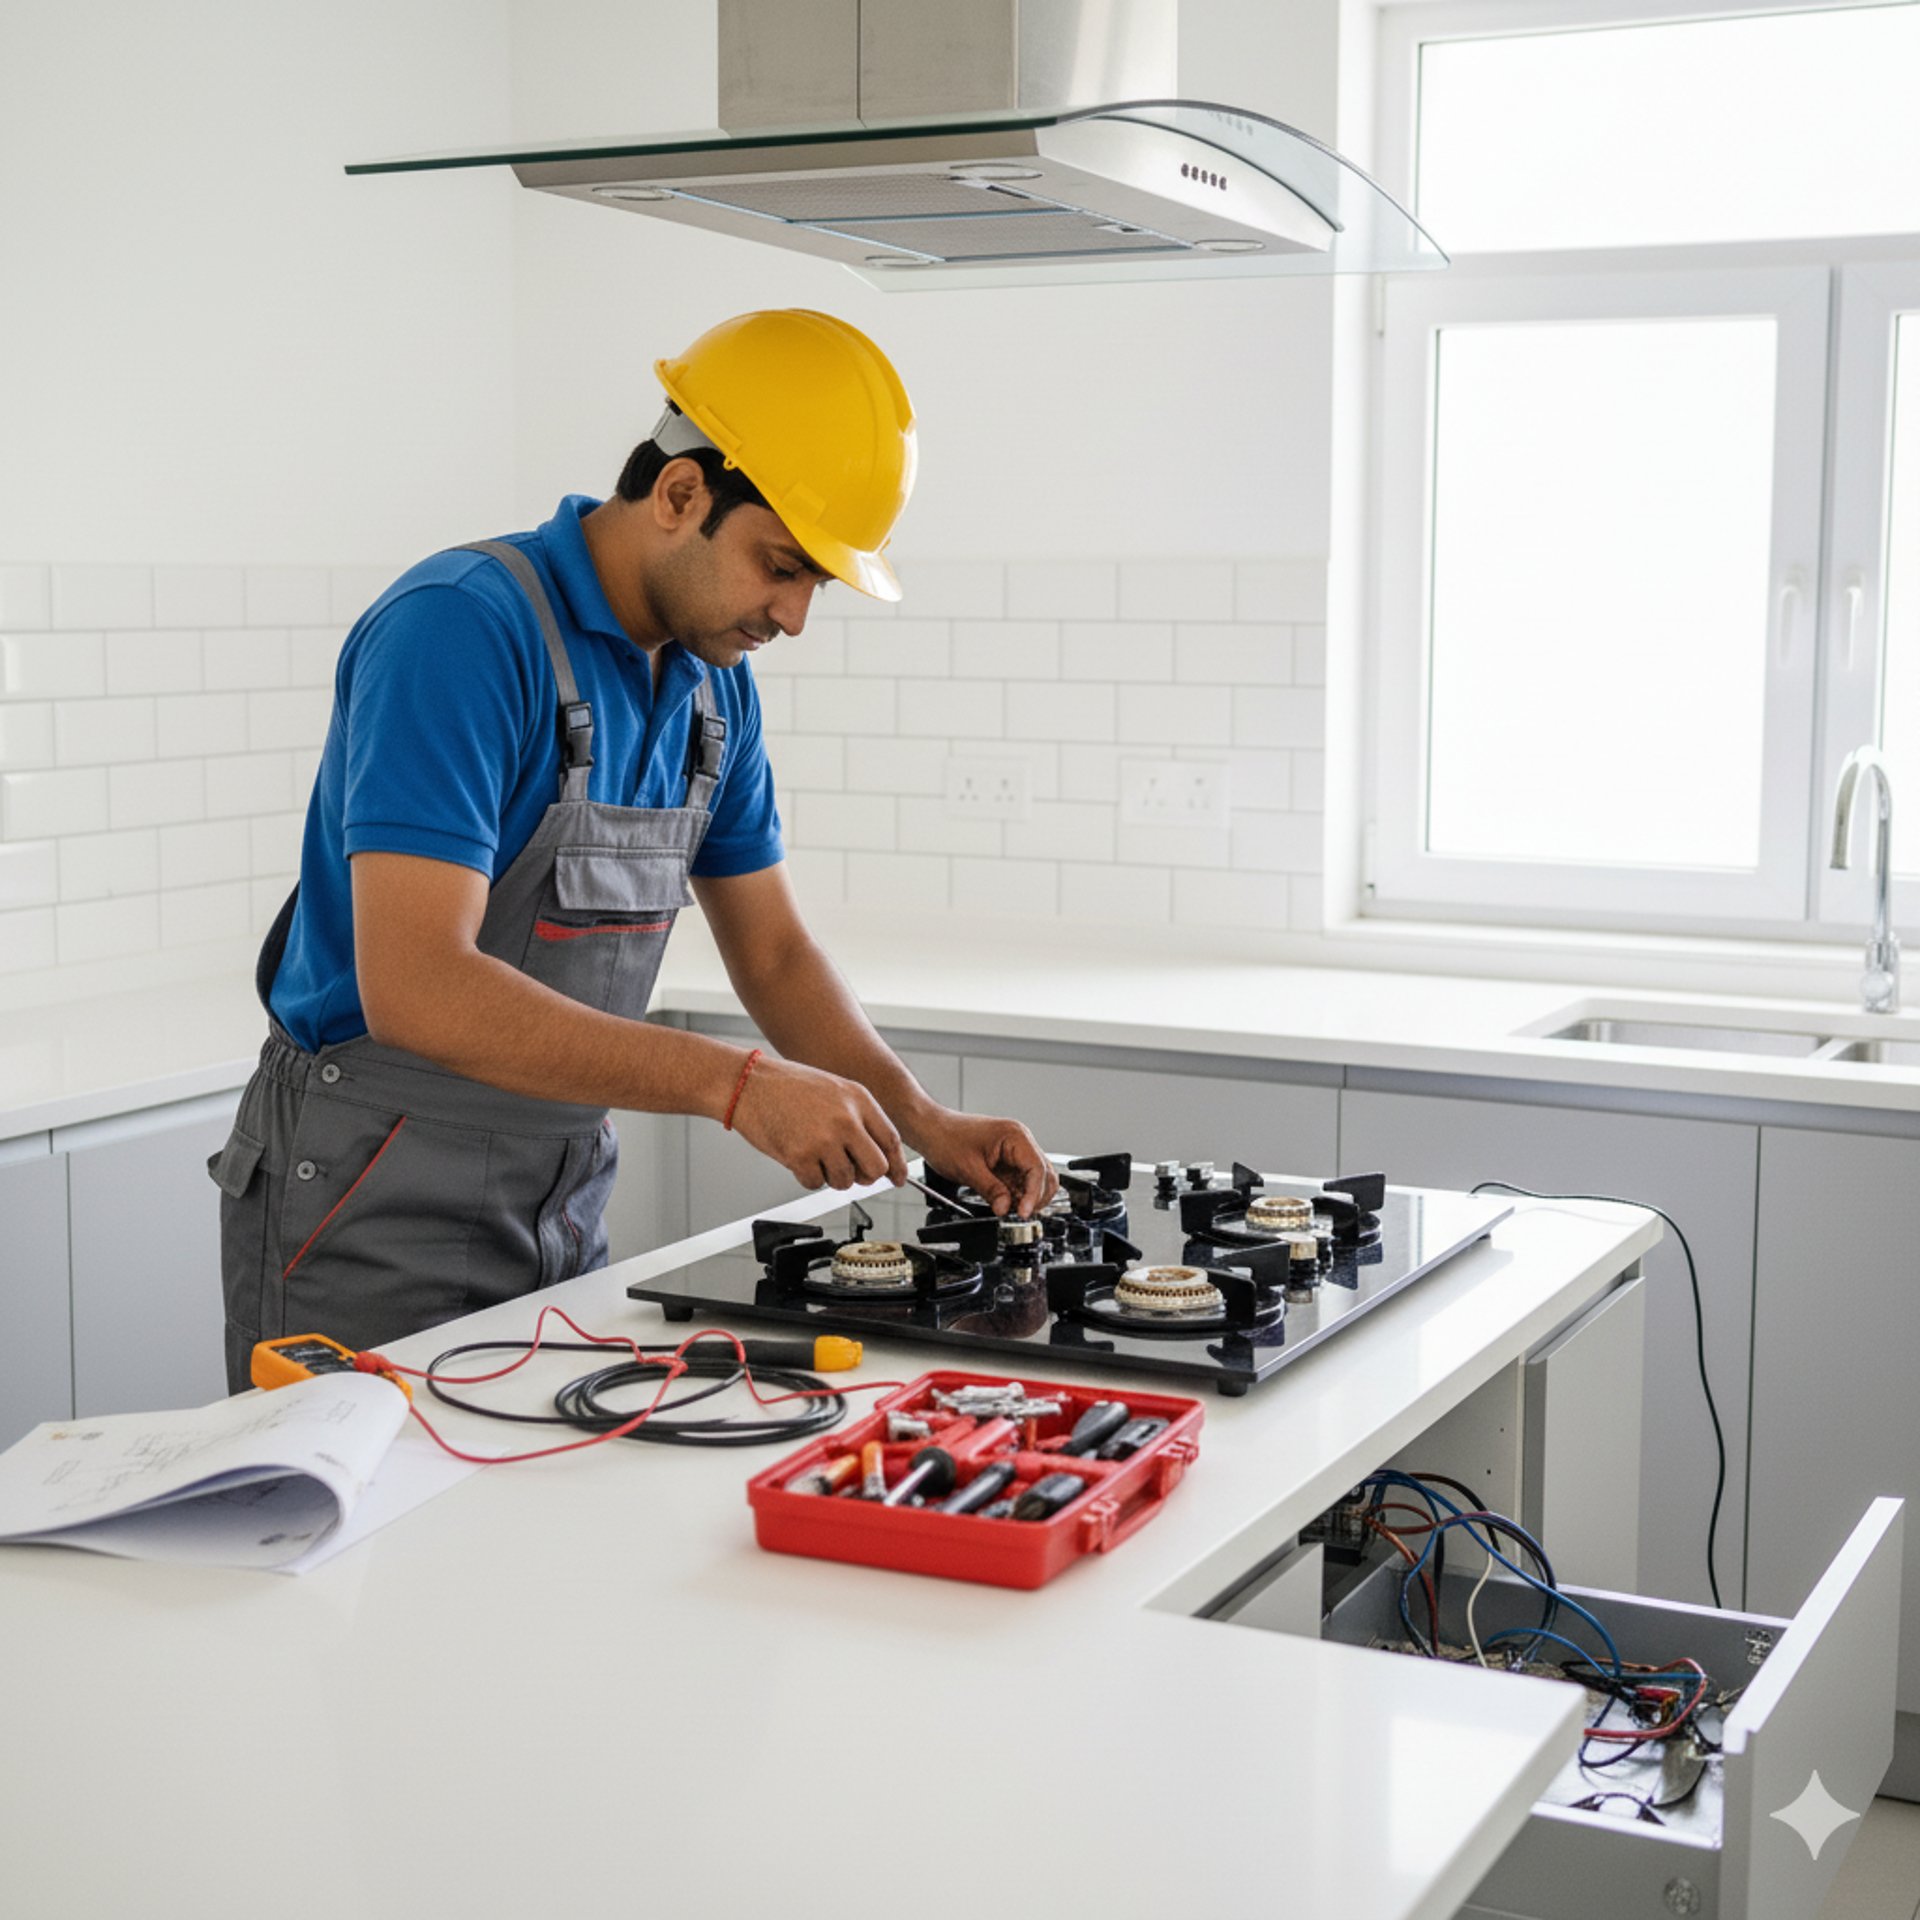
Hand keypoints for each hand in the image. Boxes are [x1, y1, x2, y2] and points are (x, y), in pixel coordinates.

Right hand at [728, 1053, 909, 1191]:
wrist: (748, 1083)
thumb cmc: (786, 1085)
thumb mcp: (834, 1089)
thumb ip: (858, 1118)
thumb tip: (877, 1152)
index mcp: (858, 1099)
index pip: (891, 1139)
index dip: (896, 1164)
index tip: (896, 1177)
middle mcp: (846, 1119)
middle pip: (876, 1167)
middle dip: (865, 1175)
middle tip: (852, 1171)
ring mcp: (824, 1139)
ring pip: (846, 1181)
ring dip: (832, 1176)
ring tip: (815, 1155)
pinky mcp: (800, 1157)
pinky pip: (816, 1184)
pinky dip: (807, 1176)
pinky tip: (798, 1155)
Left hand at [912, 1110, 1057, 1217]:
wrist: (931, 1129)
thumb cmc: (946, 1138)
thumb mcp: (969, 1169)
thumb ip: (991, 1191)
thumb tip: (1006, 1209)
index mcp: (1015, 1136)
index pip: (1037, 1168)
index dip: (1034, 1194)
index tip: (1025, 1212)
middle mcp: (1019, 1141)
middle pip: (1043, 1174)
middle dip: (1035, 1197)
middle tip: (1020, 1215)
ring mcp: (1014, 1151)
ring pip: (1035, 1179)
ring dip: (1027, 1196)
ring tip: (1011, 1211)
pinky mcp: (1006, 1160)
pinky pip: (1020, 1180)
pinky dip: (1017, 1194)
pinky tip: (1006, 1203)